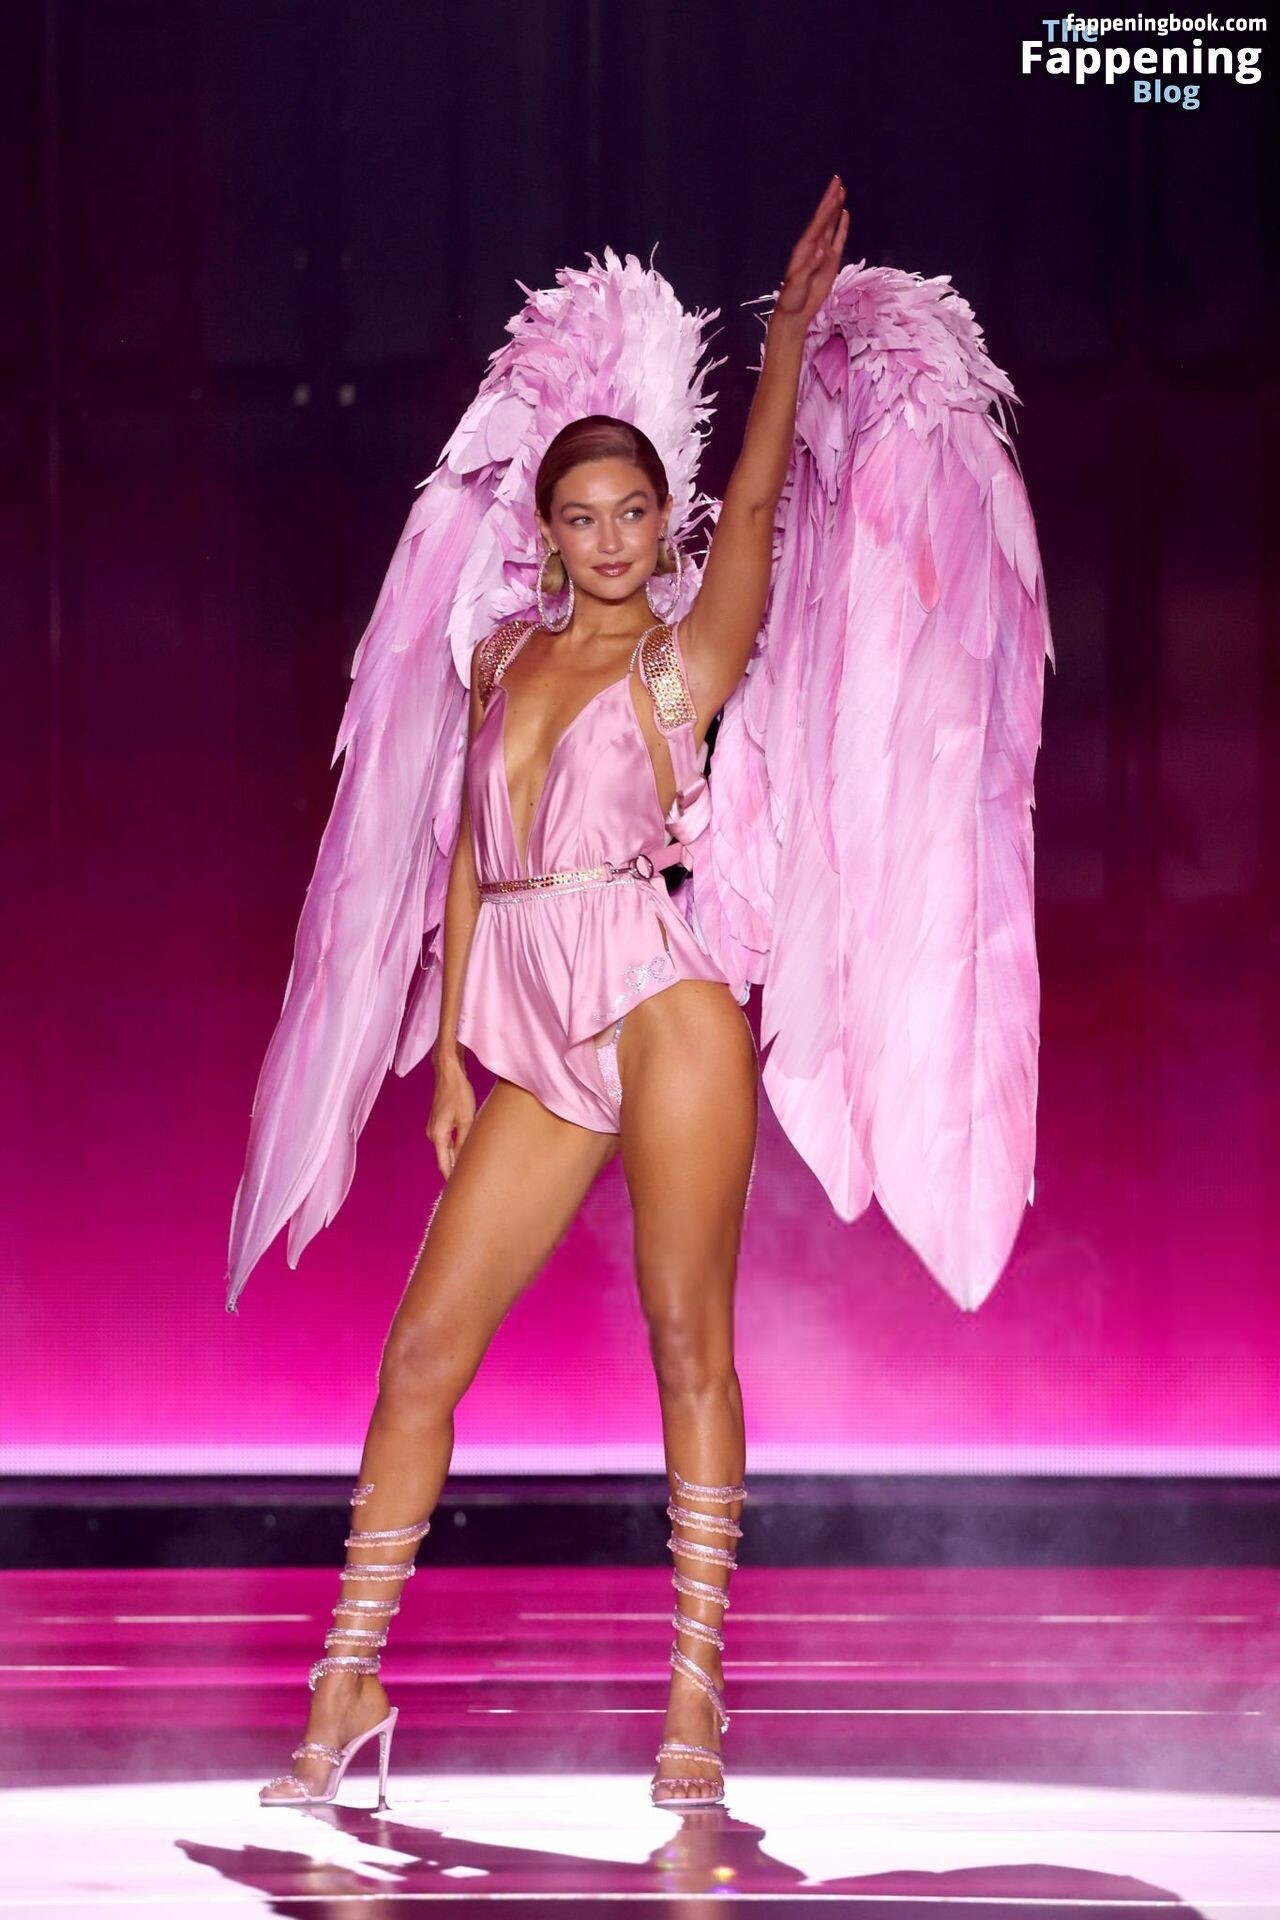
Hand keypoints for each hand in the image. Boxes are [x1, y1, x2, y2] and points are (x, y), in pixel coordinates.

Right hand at [427, 1051, 475, 1178]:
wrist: (448, 1072)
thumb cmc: (458, 1093)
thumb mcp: (467, 1120)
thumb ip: (465, 1143)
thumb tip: (464, 1163)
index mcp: (438, 1136)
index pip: (444, 1166)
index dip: (452, 1180)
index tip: (461, 1193)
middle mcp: (432, 1135)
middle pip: (444, 1160)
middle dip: (455, 1172)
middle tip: (471, 1185)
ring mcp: (434, 1129)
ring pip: (446, 1151)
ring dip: (457, 1159)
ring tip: (472, 1171)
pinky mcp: (439, 1123)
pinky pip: (447, 1142)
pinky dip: (455, 1149)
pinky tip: (467, 1152)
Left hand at [773, 174, 848, 326]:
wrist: (795, 311)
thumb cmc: (792, 298)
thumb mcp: (798, 283)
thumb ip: (810, 267)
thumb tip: (823, 250)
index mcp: (805, 248)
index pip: (818, 222)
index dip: (827, 205)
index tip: (835, 190)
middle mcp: (814, 245)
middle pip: (825, 218)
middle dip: (831, 199)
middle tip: (838, 180)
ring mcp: (823, 252)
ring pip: (831, 225)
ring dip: (836, 209)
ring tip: (842, 192)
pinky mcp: (831, 261)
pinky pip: (838, 240)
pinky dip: (842, 227)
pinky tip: (845, 214)